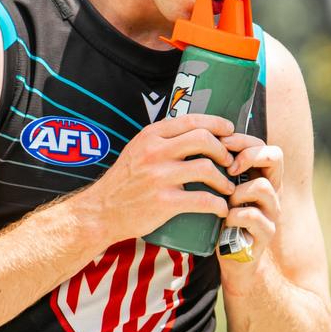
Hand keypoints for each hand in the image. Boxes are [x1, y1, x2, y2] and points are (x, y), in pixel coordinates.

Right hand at [73, 114, 235, 243]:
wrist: (101, 211)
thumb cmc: (123, 182)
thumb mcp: (137, 150)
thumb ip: (161, 140)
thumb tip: (192, 132)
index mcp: (150, 136)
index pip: (191, 120)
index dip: (216, 123)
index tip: (229, 130)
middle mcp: (155, 152)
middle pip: (204, 139)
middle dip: (223, 150)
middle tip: (229, 162)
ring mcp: (159, 177)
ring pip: (207, 168)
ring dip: (224, 180)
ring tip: (227, 187)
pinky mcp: (164, 202)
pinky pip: (203, 200)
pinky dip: (218, 204)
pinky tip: (220, 208)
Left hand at [217, 134, 282, 287]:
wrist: (232, 257)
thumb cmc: (221, 219)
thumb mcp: (219, 190)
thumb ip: (216, 170)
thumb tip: (194, 141)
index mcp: (260, 175)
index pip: (262, 144)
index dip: (243, 139)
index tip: (221, 143)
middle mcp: (272, 189)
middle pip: (274, 156)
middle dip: (248, 156)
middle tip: (227, 168)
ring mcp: (272, 211)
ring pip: (262, 186)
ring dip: (237, 191)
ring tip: (223, 201)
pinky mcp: (266, 232)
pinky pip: (253, 216)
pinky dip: (234, 216)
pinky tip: (224, 220)